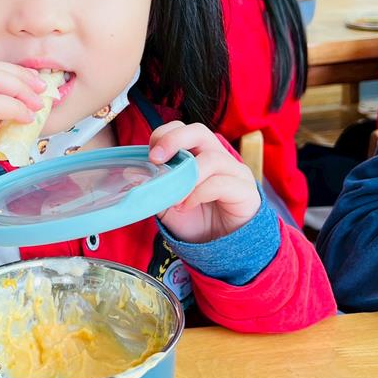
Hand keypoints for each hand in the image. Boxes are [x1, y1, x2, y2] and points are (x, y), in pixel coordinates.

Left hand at [148, 121, 260, 243]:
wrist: (221, 248)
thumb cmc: (196, 220)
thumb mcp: (168, 204)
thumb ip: (153, 187)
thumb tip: (131, 172)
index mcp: (199, 154)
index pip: (183, 129)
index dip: (165, 135)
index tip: (150, 155)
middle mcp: (219, 157)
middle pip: (199, 131)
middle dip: (174, 140)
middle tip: (156, 159)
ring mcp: (235, 172)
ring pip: (212, 158)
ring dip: (186, 177)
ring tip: (173, 199)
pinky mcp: (246, 190)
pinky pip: (221, 183)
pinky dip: (198, 194)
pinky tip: (185, 207)